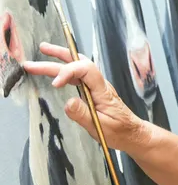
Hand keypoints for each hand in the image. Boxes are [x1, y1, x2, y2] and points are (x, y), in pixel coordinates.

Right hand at [23, 42, 146, 152]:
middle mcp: (99, 84)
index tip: (54, 84)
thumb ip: (83, 115)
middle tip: (37, 57)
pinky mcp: (92, 91)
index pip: (86, 70)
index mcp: (102, 90)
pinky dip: (65, 69)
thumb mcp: (100, 127)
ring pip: (78, 66)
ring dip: (60, 59)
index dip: (68, 71)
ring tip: (43, 51)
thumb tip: (68, 102)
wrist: (132, 133)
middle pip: (78, 63)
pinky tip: (56, 68)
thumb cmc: (119, 131)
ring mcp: (96, 86)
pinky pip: (78, 75)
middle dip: (57, 58)